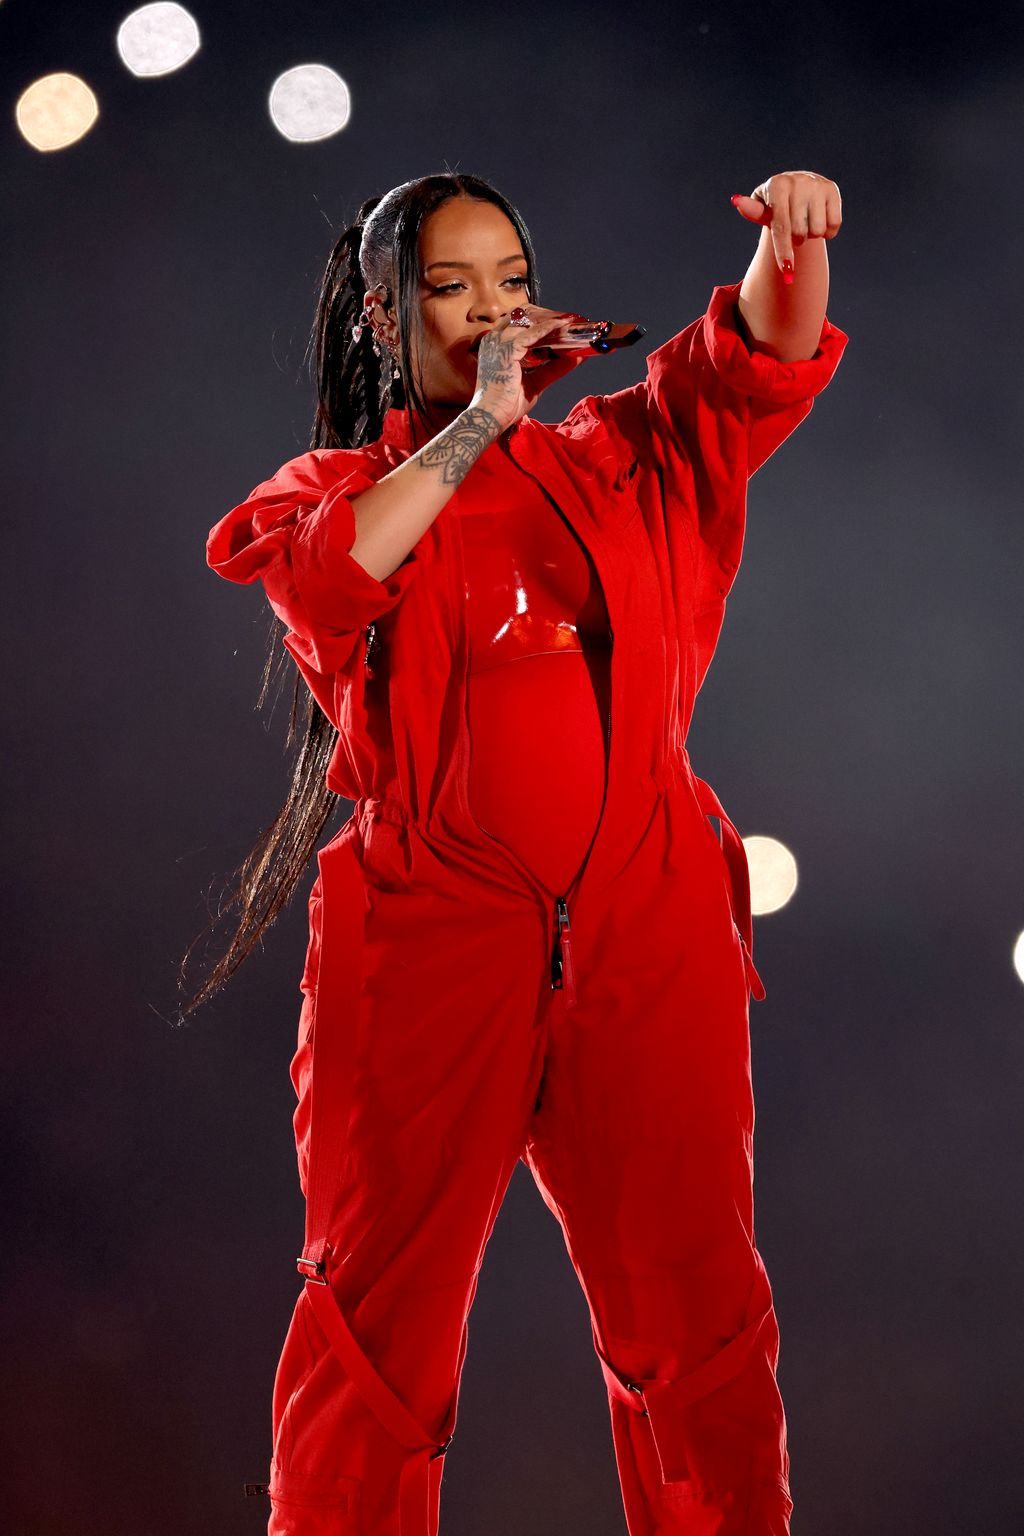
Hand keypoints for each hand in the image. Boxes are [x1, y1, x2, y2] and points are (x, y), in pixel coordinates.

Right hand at [471, 304, 589, 428]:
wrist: (492, 417)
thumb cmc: (507, 403)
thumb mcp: (536, 381)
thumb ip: (553, 368)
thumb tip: (576, 357)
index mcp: (497, 344)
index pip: (519, 321)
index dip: (540, 319)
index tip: (560, 323)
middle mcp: (495, 339)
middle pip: (524, 314)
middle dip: (547, 315)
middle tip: (568, 322)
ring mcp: (499, 342)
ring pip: (529, 320)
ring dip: (550, 320)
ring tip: (569, 322)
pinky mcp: (507, 350)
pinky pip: (532, 333)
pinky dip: (549, 328)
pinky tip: (562, 327)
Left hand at [731, 171, 841, 281]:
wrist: (797, 187)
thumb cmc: (774, 204)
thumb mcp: (762, 209)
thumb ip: (752, 211)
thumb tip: (737, 201)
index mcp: (777, 185)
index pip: (781, 227)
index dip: (783, 251)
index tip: (788, 271)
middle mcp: (798, 181)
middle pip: (799, 233)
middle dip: (795, 240)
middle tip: (793, 230)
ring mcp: (816, 184)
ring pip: (817, 230)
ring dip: (811, 235)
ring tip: (805, 222)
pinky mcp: (832, 189)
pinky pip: (833, 225)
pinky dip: (827, 232)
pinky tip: (819, 220)